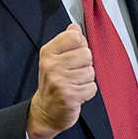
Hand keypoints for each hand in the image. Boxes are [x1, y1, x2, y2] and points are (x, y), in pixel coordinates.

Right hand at [27, 23, 96, 138]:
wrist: (45, 111)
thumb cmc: (52, 84)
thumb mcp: (54, 59)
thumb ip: (66, 42)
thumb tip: (75, 27)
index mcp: (48, 53)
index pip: (75, 37)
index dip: (80, 46)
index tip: (73, 56)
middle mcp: (51, 65)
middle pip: (86, 54)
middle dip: (85, 65)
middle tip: (73, 73)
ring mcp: (60, 80)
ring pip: (90, 71)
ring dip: (86, 80)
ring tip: (74, 84)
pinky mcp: (69, 95)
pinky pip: (92, 88)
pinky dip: (87, 92)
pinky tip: (77, 93)